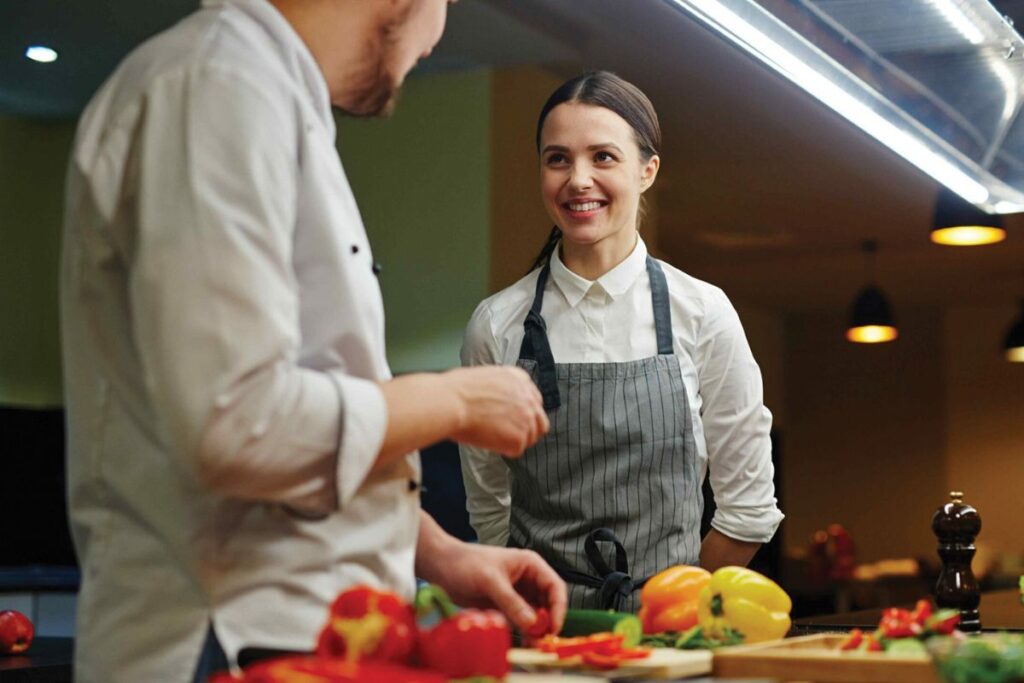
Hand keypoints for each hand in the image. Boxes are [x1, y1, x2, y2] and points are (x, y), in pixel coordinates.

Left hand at [429, 542, 566, 634]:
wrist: (441, 567)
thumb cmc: (465, 563)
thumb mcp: (490, 581)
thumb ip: (511, 602)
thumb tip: (533, 624)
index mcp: (530, 565)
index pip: (555, 587)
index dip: (558, 608)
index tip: (553, 627)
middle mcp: (528, 580)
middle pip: (548, 604)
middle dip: (548, 622)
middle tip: (542, 641)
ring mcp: (517, 594)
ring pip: (536, 615)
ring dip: (536, 630)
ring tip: (531, 644)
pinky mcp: (506, 607)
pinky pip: (521, 621)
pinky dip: (524, 632)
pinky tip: (521, 641)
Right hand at [444, 366, 548, 456]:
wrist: (452, 401)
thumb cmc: (458, 390)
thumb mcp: (486, 376)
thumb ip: (502, 389)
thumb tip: (499, 401)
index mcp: (520, 380)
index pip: (534, 401)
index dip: (523, 412)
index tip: (513, 418)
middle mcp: (528, 398)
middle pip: (540, 421)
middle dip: (527, 429)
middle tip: (509, 434)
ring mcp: (526, 419)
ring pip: (529, 438)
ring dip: (513, 440)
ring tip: (492, 437)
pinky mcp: (519, 438)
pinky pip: (516, 450)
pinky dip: (503, 449)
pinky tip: (488, 441)